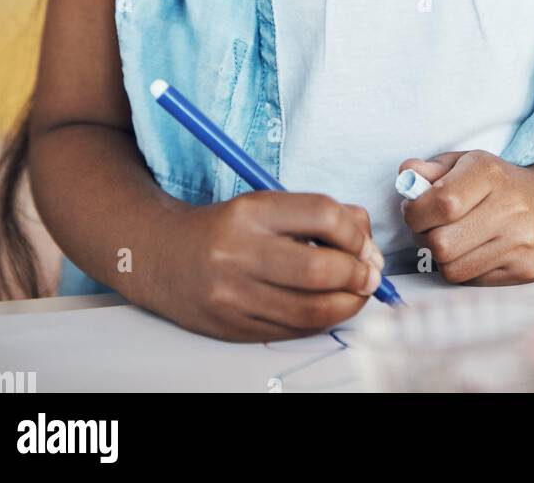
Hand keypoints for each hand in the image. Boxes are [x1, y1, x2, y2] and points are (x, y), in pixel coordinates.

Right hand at [155, 191, 384, 341]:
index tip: (364, 241)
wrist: (163, 257)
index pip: (323, 215)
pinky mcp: (234, 327)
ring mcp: (235, 295)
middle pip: (320, 269)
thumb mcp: (265, 204)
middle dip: (359, 274)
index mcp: (252, 211)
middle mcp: (240, 253)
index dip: (356, 231)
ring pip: (311, 309)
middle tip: (371, 273)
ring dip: (349, 303)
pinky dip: (322, 321)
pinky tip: (329, 308)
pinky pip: (293, 331)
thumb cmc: (225, 228)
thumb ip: (318, 214)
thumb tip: (366, 238)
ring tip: (358, 292)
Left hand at [397, 150, 533, 285]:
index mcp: (490, 173)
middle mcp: (510, 208)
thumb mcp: (467, 164)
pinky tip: (472, 252)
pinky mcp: (526, 271)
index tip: (415, 210)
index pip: (441, 203)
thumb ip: (432, 169)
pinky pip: (472, 282)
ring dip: (441, 258)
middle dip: (424, 238)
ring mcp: (521, 243)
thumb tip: (406, 173)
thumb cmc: (501, 184)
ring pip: (452, 269)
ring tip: (451, 240)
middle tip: (430, 228)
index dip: (416, 212)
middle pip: (441, 243)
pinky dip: (463, 269)